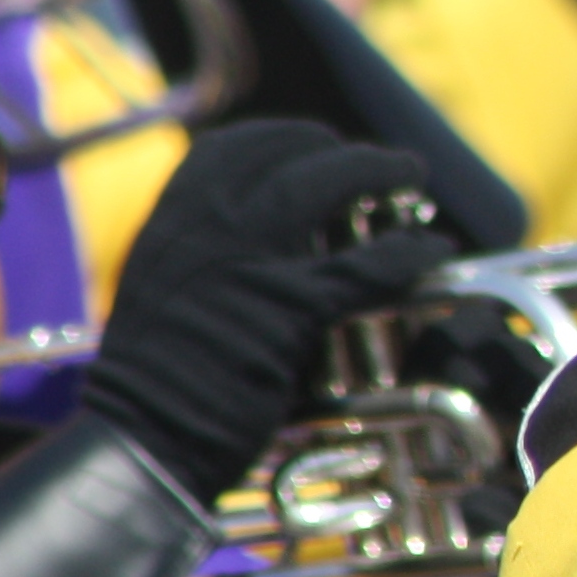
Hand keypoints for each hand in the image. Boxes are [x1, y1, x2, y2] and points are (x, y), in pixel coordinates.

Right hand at [80, 121, 449, 500]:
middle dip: (341, 151)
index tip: (315, 145)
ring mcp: (251, 262)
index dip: (282, 138)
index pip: (230, 148)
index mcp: (171, 221)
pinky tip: (433, 249)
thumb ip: (203, 260)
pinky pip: (366, 265)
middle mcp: (208, 226)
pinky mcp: (292, 308)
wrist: (142, 438)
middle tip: (380, 165)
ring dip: (379, 173)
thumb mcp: (163, 295)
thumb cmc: (156, 384)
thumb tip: (258, 246)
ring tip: (411, 179)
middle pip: (288, 153)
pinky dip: (408, 251)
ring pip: (328, 186)